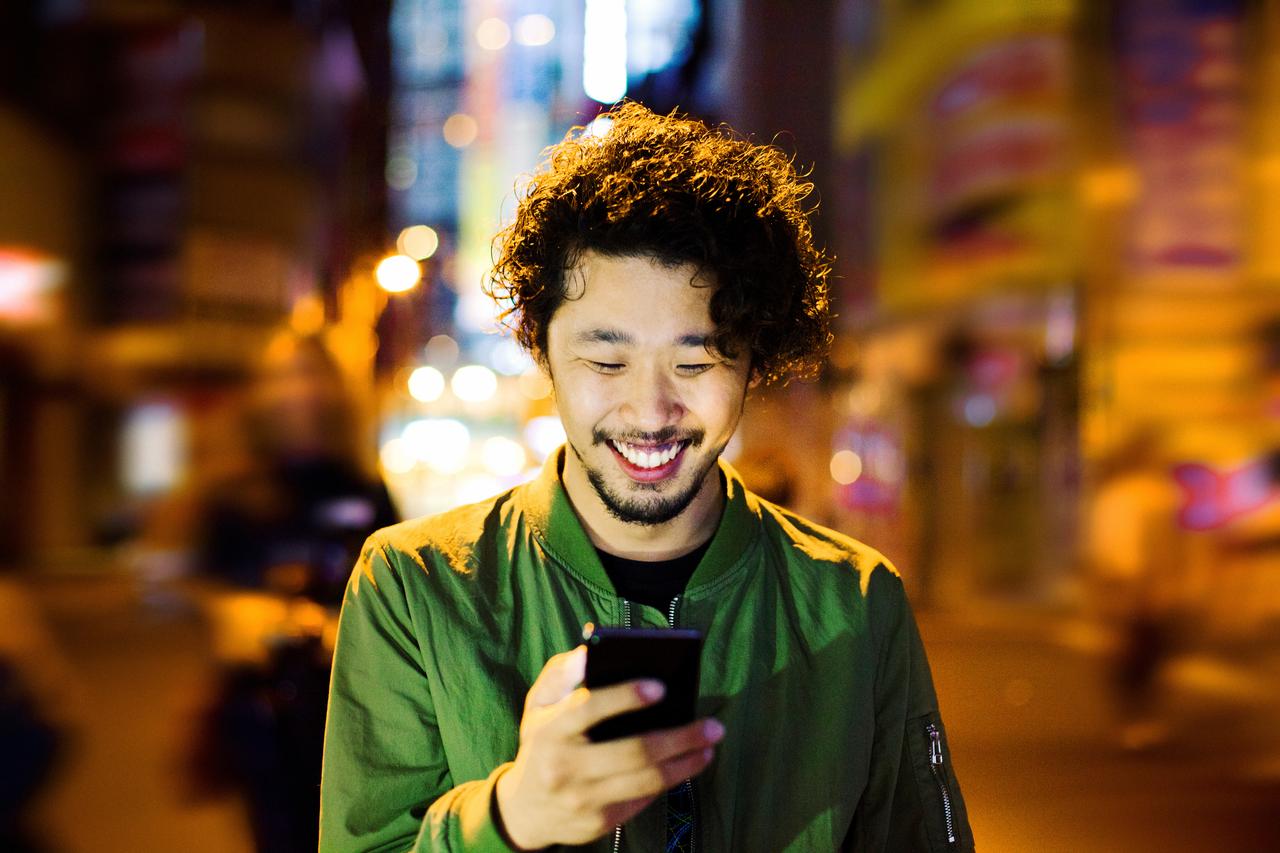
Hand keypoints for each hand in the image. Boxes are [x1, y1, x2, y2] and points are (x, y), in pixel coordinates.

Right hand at [494, 646, 722, 849]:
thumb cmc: (541, 743)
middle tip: (713, 726)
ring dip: (686, 764)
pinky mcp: (599, 822)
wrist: (524, 811)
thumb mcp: (539, 705)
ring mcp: (582, 799)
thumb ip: (563, 672)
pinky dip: (669, 781)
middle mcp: (565, 767)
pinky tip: (687, 765)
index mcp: (550, 730)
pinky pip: (642, 799)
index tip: (661, 687)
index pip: (589, 708)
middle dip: (679, 737)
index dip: (626, 696)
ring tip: (710, 747)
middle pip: (632, 751)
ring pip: (645, 781)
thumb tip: (590, 649)